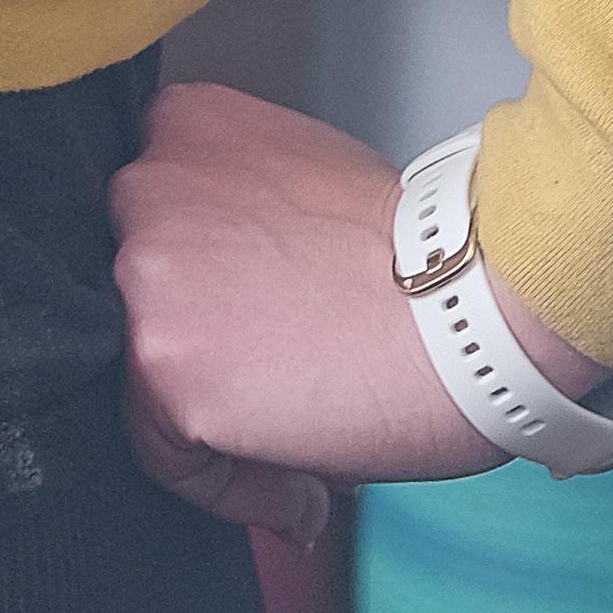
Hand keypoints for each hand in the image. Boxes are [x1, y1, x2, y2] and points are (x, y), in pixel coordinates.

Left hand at [111, 82, 610, 528]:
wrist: (471, 310)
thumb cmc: (423, 259)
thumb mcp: (307, 181)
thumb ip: (244, 216)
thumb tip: (236, 302)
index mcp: (183, 126)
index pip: (154, 230)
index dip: (207, 301)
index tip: (258, 340)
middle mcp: (145, 183)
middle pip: (142, 303)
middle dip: (208, 357)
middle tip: (285, 393)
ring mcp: (142, 269)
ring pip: (144, 382)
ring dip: (217, 429)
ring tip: (301, 445)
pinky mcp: (158, 357)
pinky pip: (167, 456)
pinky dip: (229, 487)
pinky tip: (297, 484)